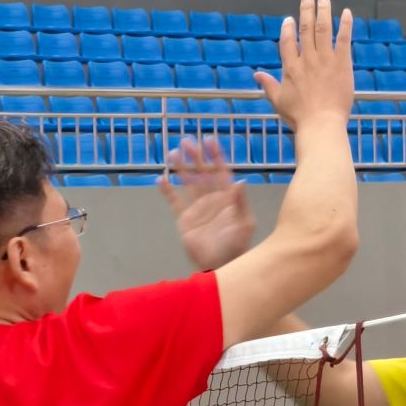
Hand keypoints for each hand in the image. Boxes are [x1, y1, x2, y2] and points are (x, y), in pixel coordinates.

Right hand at [166, 134, 254, 272]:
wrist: (219, 265)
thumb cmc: (236, 245)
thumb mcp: (244, 224)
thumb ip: (240, 203)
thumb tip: (240, 181)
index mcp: (228, 197)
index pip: (221, 171)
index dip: (216, 155)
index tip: (209, 139)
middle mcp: (212, 198)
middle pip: (202, 172)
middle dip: (195, 156)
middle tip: (186, 140)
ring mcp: (198, 208)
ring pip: (188, 183)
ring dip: (181, 168)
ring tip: (172, 152)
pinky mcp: (185, 219)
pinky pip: (175, 201)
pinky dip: (168, 191)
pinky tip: (161, 178)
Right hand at [257, 0, 358, 140]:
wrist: (321, 124)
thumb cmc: (299, 117)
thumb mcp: (278, 101)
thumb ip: (268, 85)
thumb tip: (256, 75)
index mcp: (290, 68)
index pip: (287, 42)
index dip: (287, 29)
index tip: (289, 19)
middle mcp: (306, 59)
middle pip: (306, 29)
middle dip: (306, 11)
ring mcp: (324, 60)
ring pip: (323, 29)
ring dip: (324, 11)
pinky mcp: (341, 63)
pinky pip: (343, 39)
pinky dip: (345, 25)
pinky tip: (346, 13)